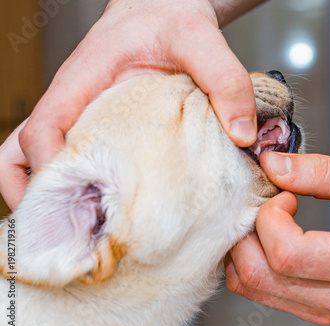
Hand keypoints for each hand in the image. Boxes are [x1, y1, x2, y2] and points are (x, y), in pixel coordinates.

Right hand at [1, 0, 256, 209]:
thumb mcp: (200, 39)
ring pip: (31, 161)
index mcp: (83, 81)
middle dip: (37, 199)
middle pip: (19, 156)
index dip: (51, 173)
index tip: (81, 205)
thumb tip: (242, 135)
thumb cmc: (168, 19)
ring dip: (47, 199)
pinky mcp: (94, 127)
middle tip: (73, 235)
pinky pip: (65, 160)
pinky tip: (100, 209)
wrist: (162, 8)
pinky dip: (70, 188)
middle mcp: (71, 103)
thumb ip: (225, 80)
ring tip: (82, 232)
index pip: (43, 131)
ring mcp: (78, 118)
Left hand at [225, 152, 329, 324]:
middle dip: (248, 229)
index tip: (285, 194)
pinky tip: (272, 237)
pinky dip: (252, 261)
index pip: (286, 254)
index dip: (270, 216)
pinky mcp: (316, 311)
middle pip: (257, 274)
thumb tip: (274, 165)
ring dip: (246, 245)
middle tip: (272, 204)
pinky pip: (262, 291)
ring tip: (272, 219)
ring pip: (250, 286)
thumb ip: (324, 172)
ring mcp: (325, 311)